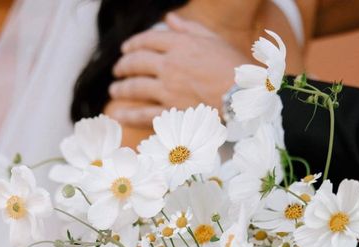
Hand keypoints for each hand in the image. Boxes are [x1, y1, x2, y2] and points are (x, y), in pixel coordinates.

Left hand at [109, 13, 247, 126]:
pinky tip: (117, 115)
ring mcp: (168, 90)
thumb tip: (170, 19)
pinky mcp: (170, 112)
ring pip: (136, 87)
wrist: (244, 97)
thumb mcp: (214, 40)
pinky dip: (128, 115)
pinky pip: (143, 114)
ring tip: (114, 90)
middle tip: (117, 69)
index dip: (133, 44)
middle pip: (137, 63)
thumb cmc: (234, 67)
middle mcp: (170, 65)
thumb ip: (189, 29)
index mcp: (181, 44)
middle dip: (124, 65)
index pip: (148, 40)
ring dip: (121, 88)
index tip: (125, 49)